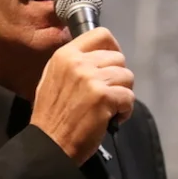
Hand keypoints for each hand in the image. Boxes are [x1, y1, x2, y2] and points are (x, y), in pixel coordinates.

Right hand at [30, 27, 134, 161]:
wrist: (48, 144)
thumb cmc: (52, 115)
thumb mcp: (53, 78)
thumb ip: (74, 64)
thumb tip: (100, 56)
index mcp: (65, 55)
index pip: (101, 34)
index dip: (113, 48)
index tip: (112, 65)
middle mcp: (79, 63)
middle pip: (119, 58)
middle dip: (118, 77)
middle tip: (108, 94)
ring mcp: (92, 79)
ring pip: (127, 77)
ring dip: (123, 94)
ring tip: (110, 108)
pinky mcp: (104, 97)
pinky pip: (129, 97)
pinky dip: (125, 110)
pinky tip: (113, 118)